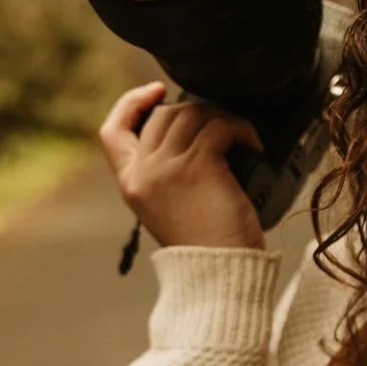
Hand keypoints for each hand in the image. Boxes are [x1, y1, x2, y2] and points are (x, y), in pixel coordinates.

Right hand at [98, 82, 266, 250]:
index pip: (112, 131)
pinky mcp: (197, 166)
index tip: (156, 91)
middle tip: (224, 130)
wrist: (220, 274)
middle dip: (195, 112)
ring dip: (222, 119)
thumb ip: (167, 175)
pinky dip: (241, 129)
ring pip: (192, 115)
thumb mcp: (171, 208)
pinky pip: (219, 126)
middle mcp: (142, 172)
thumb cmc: (207, 245)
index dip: (131, 104)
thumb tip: (193, 134)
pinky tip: (254, 147)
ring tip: (243, 139)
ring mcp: (167, 167)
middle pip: (162, 115)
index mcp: (131, 184)